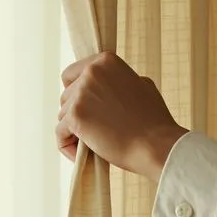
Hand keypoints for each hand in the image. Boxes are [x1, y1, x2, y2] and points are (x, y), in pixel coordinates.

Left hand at [57, 52, 187, 180]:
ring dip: (73, 130)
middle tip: (94, 129)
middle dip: (77, 113)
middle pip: (66, 95)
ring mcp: (82, 94)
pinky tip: (80, 155)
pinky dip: (67, 145)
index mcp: (106, 61)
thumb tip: (109, 85)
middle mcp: (91, 72)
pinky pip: (60, 133)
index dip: (77, 93)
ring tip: (93, 144)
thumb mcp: (142, 86)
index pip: (72, 74)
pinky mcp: (76, 116)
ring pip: (63, 115)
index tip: (88, 108)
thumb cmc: (154, 121)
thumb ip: (120, 81)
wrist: (156, 145)